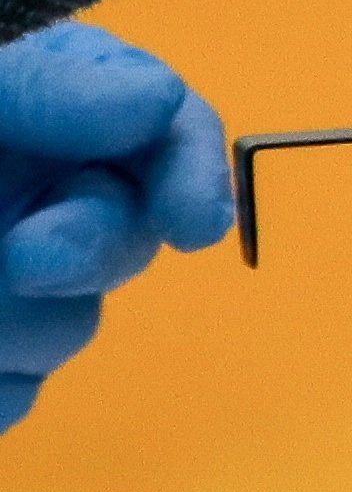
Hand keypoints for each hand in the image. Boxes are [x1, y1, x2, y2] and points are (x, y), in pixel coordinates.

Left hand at [0, 23, 232, 431]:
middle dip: (86, 248)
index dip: (192, 171)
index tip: (195, 224)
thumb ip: (54, 91)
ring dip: (14, 325)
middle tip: (23, 257)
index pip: (164, 129)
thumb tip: (158, 99)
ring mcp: (12, 288)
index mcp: (50, 113)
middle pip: (126, 235)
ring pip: (68, 328)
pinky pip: (14, 400)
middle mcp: (40, 196)